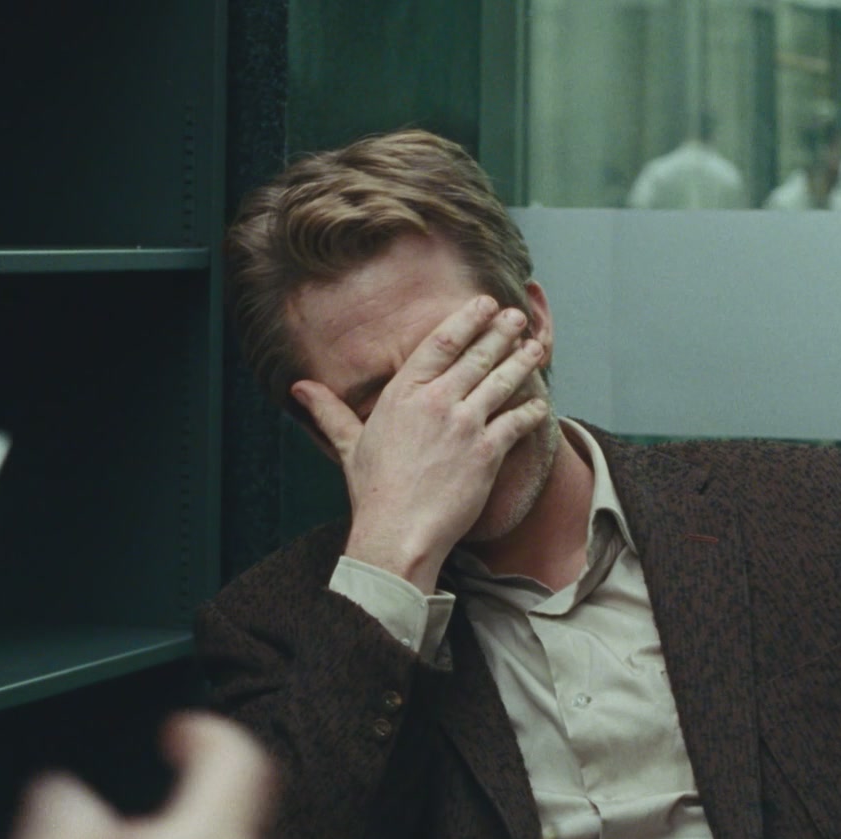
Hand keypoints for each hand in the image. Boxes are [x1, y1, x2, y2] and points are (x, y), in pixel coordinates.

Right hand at [293, 296, 551, 593]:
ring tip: (536, 346)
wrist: (398, 532)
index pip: (440, 343)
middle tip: (517, 317)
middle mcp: (435, 402)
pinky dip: (531, 410)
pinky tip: (541, 402)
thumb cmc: (373, 492)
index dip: (466, 320)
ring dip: (522, 361)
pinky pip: (516, 423)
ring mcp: (464, 425)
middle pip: (476, 356)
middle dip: (500, 332)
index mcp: (402, 394)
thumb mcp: (348, 444)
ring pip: (501, 382)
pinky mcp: (486, 452)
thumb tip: (299, 388)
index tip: (483, 304)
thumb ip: (330, 410)